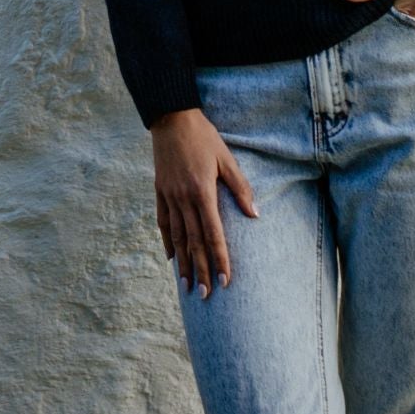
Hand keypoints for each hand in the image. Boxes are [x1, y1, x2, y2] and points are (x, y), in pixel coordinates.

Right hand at [148, 107, 256, 297]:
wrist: (170, 118)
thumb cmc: (203, 137)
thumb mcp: (226, 158)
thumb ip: (240, 187)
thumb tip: (254, 215)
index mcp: (202, 192)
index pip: (213, 234)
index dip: (219, 259)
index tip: (225, 280)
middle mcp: (183, 199)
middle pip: (194, 242)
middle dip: (201, 270)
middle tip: (205, 295)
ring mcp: (169, 197)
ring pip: (177, 238)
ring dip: (183, 263)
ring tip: (187, 286)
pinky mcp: (160, 192)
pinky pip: (163, 223)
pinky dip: (167, 242)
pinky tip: (171, 258)